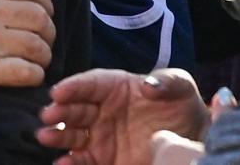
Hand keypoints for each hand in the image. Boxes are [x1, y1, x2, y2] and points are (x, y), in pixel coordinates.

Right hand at [37, 68, 207, 164]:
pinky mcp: (105, 159)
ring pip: (73, 134)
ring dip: (58, 135)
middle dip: (60, 111)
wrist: (193, 136)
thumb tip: (147, 85)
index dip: (73, 87)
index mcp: (114, 86)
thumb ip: (166, 81)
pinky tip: (63, 163)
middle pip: (75, 108)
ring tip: (46, 137)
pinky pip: (84, 160)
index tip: (58, 92)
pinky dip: (72, 162)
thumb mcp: (180, 85)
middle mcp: (101, 110)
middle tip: (48, 115)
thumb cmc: (182, 104)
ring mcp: (101, 136)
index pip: (88, 84)